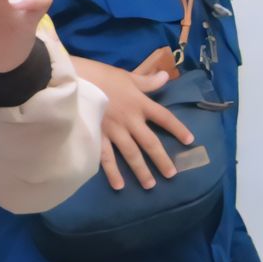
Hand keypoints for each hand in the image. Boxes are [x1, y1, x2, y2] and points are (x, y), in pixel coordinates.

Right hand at [77, 51, 195, 190]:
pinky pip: (106, 157)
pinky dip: (112, 172)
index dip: (178, 129)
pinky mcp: (96, 137)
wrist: (73, 81)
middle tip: (171, 175)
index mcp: (139, 104)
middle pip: (150, 142)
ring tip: (150, 185)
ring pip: (131, 154)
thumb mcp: (126, 76)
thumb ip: (147, 81)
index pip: (164, 118)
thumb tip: (165, 76)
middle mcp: (130, 120)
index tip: (190, 141)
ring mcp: (113, 131)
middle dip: (162, 159)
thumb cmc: (100, 76)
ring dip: (141, 170)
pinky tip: (119, 184)